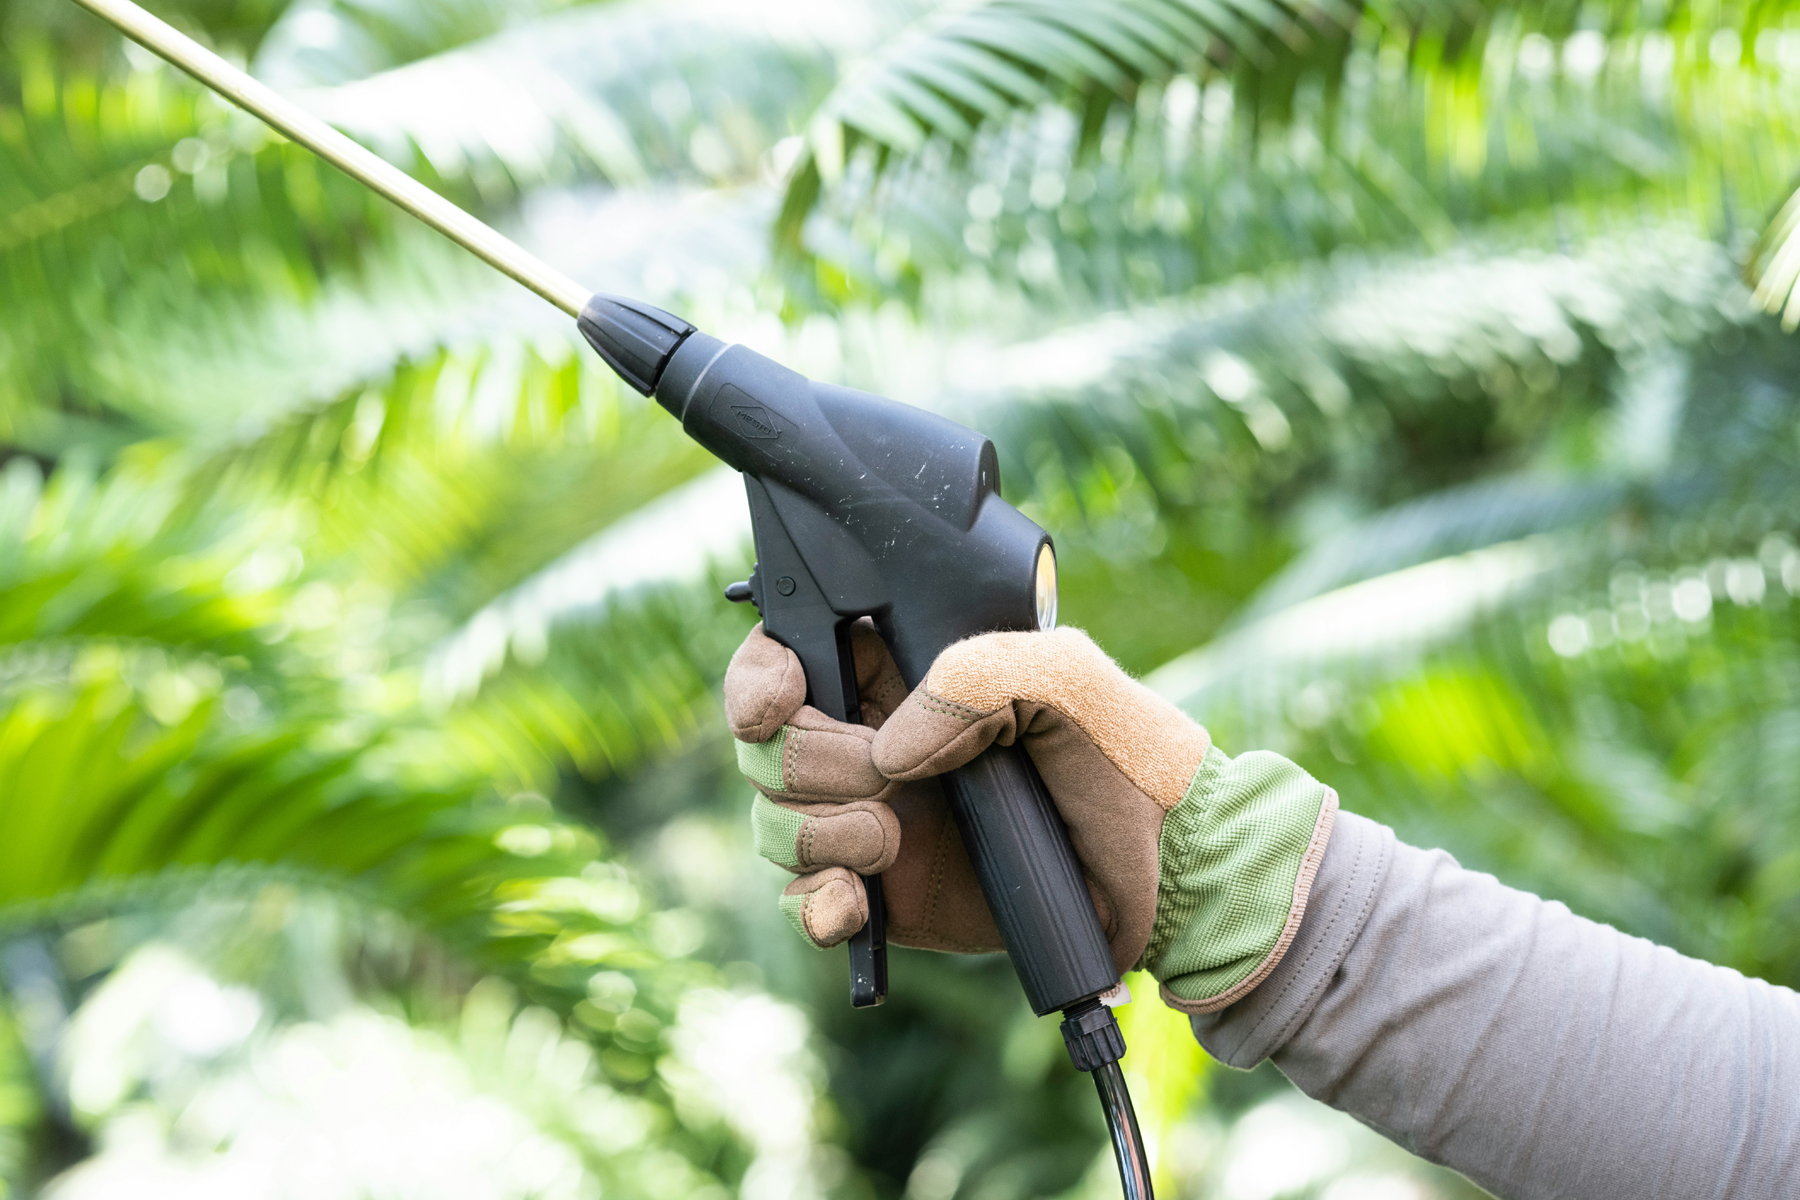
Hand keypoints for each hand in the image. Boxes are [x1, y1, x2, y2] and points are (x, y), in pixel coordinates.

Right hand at [724, 621, 1336, 1011]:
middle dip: (806, 761)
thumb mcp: (1063, 673)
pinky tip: (856, 904)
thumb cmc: (1120, 750)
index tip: (779, 699)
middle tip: (881, 776)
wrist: (1161, 867)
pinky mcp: (881, 899)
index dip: (758, 675)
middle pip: (763, 747)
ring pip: (774, 824)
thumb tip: (889, 750)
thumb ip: (973, 676)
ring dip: (818, 833)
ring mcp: (866, 823)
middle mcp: (867, 743)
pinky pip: (803, 905)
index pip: (784, 654)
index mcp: (897, 673)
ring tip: (894, 840)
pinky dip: (814, 906)